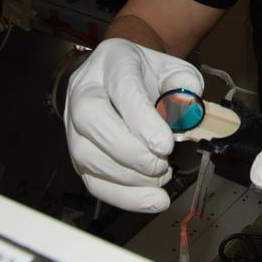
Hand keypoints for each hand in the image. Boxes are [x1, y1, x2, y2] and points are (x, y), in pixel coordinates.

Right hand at [64, 38, 202, 212]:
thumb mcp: (173, 68)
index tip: (165, 144)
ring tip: (161, 177)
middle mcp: (83, 90)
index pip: (121, 88)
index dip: (142, 120)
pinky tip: (152, 199)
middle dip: (129, 151)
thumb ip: (185, 84)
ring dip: (128, 177)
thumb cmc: (148, 75)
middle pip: (90, 119)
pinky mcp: (77, 154)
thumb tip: (187, 109)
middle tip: (161, 164)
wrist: (124, 78)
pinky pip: (92, 181)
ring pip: (87, 156)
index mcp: (111, 61)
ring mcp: (74, 124)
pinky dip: (124, 197)